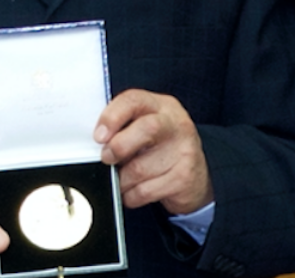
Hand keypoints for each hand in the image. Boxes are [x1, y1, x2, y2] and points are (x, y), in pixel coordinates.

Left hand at [94, 89, 212, 214]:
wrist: (197, 174)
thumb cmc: (161, 145)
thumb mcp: (145, 124)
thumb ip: (124, 124)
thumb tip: (97, 139)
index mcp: (160, 105)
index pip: (134, 100)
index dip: (112, 117)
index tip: (98, 135)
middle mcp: (175, 124)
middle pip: (146, 129)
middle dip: (119, 146)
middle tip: (107, 157)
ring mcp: (183, 151)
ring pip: (140, 168)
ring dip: (121, 179)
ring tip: (119, 178)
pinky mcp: (184, 179)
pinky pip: (145, 191)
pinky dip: (130, 195)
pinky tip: (132, 191)